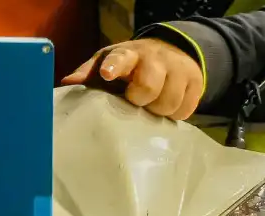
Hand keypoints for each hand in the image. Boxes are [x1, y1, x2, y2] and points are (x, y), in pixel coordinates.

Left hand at [61, 39, 203, 119]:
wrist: (173, 53)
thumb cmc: (132, 64)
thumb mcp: (109, 62)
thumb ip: (89, 72)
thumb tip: (68, 83)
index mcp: (129, 54)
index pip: (121, 58)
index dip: (114, 67)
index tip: (107, 75)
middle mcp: (156, 59)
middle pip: (148, 86)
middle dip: (141, 100)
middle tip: (137, 101)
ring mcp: (179, 70)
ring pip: (169, 103)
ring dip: (158, 111)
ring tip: (152, 106)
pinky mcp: (196, 84)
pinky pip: (185, 110)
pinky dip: (175, 114)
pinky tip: (168, 108)